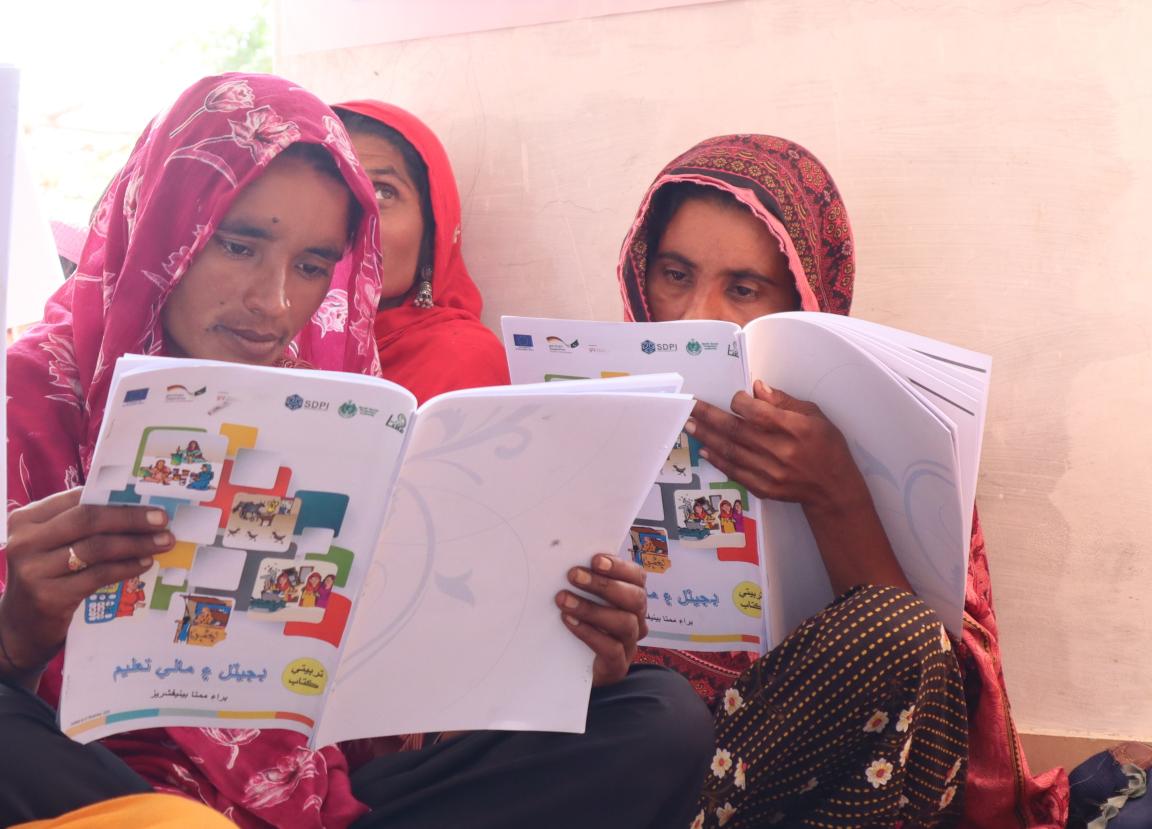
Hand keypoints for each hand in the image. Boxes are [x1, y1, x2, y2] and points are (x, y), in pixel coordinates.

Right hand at [0, 488, 173, 686]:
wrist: (20, 628)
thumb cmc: (46, 577)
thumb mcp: (52, 545)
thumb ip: (80, 526)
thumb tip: (136, 506)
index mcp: (26, 519)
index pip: (77, 498)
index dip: (116, 497)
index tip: (149, 498)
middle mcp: (25, 541)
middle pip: (88, 519)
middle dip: (131, 517)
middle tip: (162, 519)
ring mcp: (34, 570)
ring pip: (96, 548)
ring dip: (136, 543)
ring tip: (163, 542)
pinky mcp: (49, 596)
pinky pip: (98, 576)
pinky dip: (126, 567)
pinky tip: (145, 563)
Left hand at [556, 554, 647, 686]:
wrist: (576, 668)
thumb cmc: (583, 623)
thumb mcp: (586, 599)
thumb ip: (585, 581)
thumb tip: (566, 557)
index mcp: (632, 597)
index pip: (637, 577)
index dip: (619, 566)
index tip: (595, 559)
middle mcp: (637, 619)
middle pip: (635, 598)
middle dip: (604, 585)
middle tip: (573, 575)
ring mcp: (629, 643)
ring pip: (625, 622)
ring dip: (592, 608)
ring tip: (564, 600)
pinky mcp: (618, 665)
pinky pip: (611, 648)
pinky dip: (589, 632)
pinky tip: (569, 621)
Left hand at [687, 381, 909, 593]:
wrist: (833, 488)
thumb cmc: (826, 446)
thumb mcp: (814, 415)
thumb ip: (783, 401)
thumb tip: (756, 387)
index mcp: (796, 428)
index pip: (758, 413)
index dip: (740, 402)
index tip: (734, 397)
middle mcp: (782, 451)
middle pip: (737, 431)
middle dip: (710, 417)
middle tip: (690, 407)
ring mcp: (771, 473)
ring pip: (731, 452)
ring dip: (707, 437)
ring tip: (690, 425)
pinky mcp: (765, 488)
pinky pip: (735, 472)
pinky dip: (718, 461)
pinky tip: (705, 450)